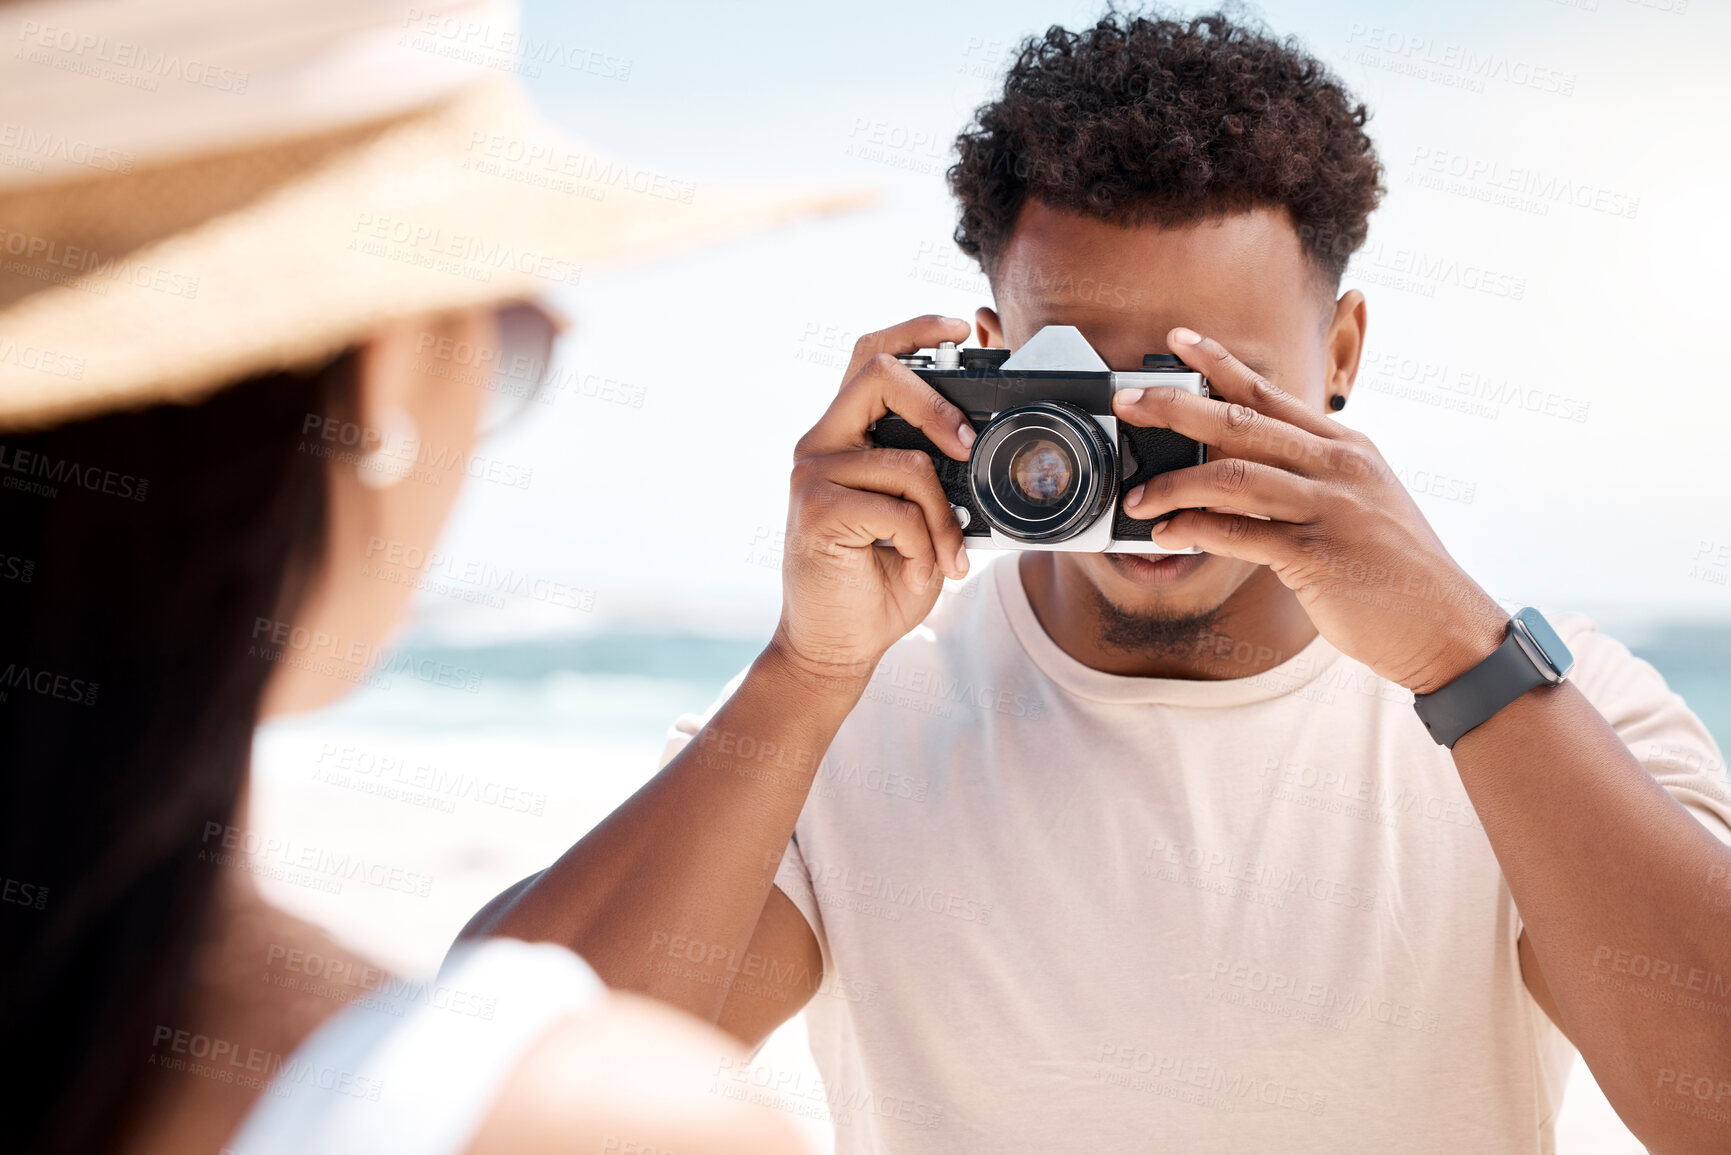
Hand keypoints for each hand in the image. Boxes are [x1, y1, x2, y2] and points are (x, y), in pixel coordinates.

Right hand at [768, 315, 974, 689]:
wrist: (837, 644)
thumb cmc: (883, 578)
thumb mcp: (924, 515)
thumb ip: (939, 472)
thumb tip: (981, 439)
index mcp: (847, 434)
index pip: (872, 354)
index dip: (916, 329)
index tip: (961, 326)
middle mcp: (822, 443)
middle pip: (879, 373)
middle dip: (937, 403)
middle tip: (969, 445)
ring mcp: (813, 474)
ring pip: (908, 459)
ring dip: (946, 516)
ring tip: (947, 554)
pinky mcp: (816, 510)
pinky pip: (899, 508)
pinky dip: (926, 545)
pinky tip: (919, 570)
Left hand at [1114, 327, 1508, 694]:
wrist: (1445, 624)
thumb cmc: (1395, 569)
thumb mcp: (1361, 502)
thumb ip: (1309, 479)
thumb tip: (1240, 474)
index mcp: (1346, 447)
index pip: (1271, 393)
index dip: (1220, 363)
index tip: (1179, 339)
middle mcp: (1337, 467)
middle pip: (1240, 422)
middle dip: (1176, 407)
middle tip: (1129, 401)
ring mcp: (1328, 508)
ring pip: (1230, 475)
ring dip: (1172, 484)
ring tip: (1137, 496)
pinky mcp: (1314, 555)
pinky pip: (1237, 533)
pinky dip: (1193, 531)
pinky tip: (1167, 535)